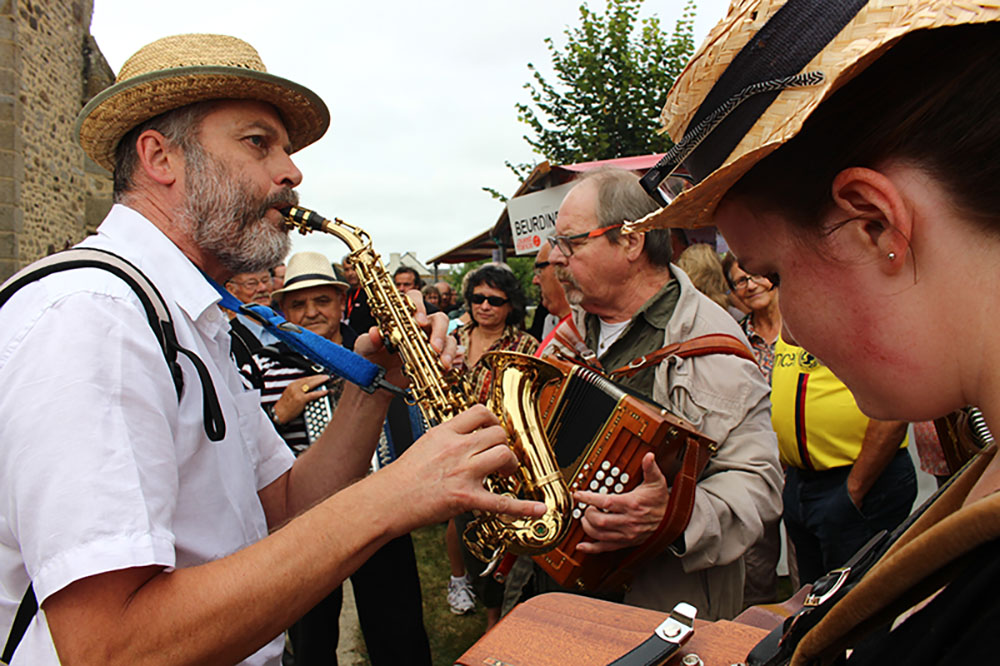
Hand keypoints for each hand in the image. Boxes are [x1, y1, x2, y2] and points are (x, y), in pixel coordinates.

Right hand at [271, 374, 328, 424]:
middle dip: (318, 377)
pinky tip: (325, 391)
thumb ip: (298, 390)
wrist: (278, 414)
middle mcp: (294, 387)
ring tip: (326, 380)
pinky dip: (320, 392)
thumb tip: (308, 389)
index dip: (313, 377)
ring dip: (320, 381)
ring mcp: (297, 393)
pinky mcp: (300, 399)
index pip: (305, 378)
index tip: (319, 376)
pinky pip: (313, 394)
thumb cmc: (284, 406)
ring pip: (311, 384)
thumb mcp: (290, 394)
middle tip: (325, 376)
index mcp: (292, 385)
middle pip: (309, 380)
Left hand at [354, 289, 457, 387]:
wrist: (376, 382)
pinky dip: (450, 360)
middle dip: (439, 330)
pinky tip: (445, 369)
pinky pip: (450, 355)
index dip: (418, 305)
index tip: (418, 320)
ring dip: (447, 348)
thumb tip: (374, 332)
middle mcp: (419, 327)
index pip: (414, 300)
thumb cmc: (370, 358)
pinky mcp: (436, 358)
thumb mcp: (364, 349)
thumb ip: (368, 340)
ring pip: (447, 336)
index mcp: (402, 317)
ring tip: (442, 363)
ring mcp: (430, 342)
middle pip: (439, 318)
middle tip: (434, 346)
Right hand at [384, 405, 545, 527]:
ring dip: (511, 464)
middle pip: (497, 433)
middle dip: (505, 444)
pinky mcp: (466, 498)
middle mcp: (457, 449)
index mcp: (445, 433)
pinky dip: (524, 507)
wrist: (388, 500)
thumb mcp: (424, 443)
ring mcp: (463, 473)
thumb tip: (467, 435)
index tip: (495, 429)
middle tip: (501, 456)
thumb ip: (448, 437)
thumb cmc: (402, 476)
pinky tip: (538, 509)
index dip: (493, 419)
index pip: (480, 412)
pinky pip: (502, 501)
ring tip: (506, 473)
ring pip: (504, 455)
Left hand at [574, 453, 668, 553]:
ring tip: (585, 519)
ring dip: (588, 527)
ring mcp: (626, 534)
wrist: (672, 521)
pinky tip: (582, 546)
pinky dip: (592, 548)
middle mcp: (628, 521)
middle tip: (586, 507)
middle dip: (588, 513)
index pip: (605, 502)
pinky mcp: (626, 543)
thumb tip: (649, 456)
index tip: (578, 495)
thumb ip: (650, 469)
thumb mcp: (657, 482)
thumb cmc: (661, 501)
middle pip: (599, 520)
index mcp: (632, 505)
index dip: (589, 498)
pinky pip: (606, 548)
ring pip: (600, 534)